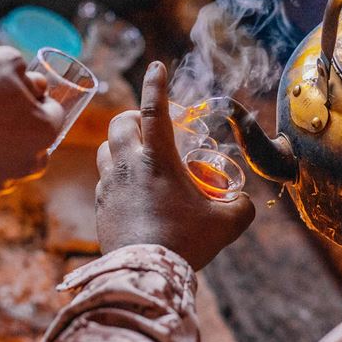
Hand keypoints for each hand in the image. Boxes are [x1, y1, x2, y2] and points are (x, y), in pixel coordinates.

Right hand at [0, 46, 62, 197]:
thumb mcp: (6, 60)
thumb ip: (27, 73)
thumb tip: (36, 84)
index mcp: (45, 131)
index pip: (54, 114)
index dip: (37, 98)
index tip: (20, 89)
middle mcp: (27, 164)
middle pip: (34, 148)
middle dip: (23, 132)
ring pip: (5, 168)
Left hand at [95, 61, 254, 270]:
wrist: (145, 274)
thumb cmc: (185, 243)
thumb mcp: (226, 223)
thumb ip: (240, 206)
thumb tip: (241, 202)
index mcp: (157, 158)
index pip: (153, 108)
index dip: (156, 84)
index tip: (157, 67)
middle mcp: (128, 165)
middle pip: (120, 122)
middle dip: (134, 115)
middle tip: (150, 124)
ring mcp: (110, 185)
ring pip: (106, 149)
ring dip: (121, 143)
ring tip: (139, 155)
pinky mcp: (101, 205)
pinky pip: (104, 179)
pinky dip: (117, 174)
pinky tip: (132, 189)